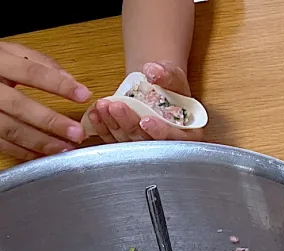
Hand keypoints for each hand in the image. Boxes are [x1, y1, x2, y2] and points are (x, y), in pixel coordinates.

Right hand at [0, 42, 89, 160]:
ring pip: (10, 128)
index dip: (58, 85)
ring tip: (65, 148)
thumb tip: (70, 79)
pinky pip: (1, 144)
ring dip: (41, 142)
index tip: (84, 95)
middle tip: (77, 133)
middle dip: (50, 121)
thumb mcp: (7, 53)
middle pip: (19, 105)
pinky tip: (45, 155)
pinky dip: (24, 152)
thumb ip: (38, 62)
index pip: (30, 71)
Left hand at [86, 61, 202, 143]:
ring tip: (104, 106)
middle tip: (117, 107)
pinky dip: (104, 128)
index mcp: (187, 132)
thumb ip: (167, 74)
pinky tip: (96, 114)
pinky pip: (115, 140)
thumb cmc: (171, 86)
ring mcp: (146, 145)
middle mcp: (168, 143)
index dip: (161, 132)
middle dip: (130, 124)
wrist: (157, 88)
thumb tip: (152, 71)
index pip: (176, 139)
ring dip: (114, 125)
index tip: (146, 121)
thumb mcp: (174, 76)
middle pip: (149, 142)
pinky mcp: (129, 142)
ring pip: (130, 142)